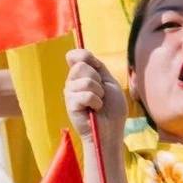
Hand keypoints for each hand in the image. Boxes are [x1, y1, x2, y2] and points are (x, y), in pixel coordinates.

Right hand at [65, 48, 129, 182]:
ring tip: (99, 104)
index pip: (76, 56)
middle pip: (82, 66)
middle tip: (102, 94)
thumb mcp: (109, 83)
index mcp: (82, 75)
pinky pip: (85, 95)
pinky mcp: (70, 104)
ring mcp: (69, 93)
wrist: (111, 130)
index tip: (95, 65)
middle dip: (98, 80)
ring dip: (99, 93)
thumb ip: (97, 67)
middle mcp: (73, 82)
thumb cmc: (113, 109)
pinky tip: (95, 110)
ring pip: (85, 81)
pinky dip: (96, 102)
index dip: (84, 56)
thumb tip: (81, 53)